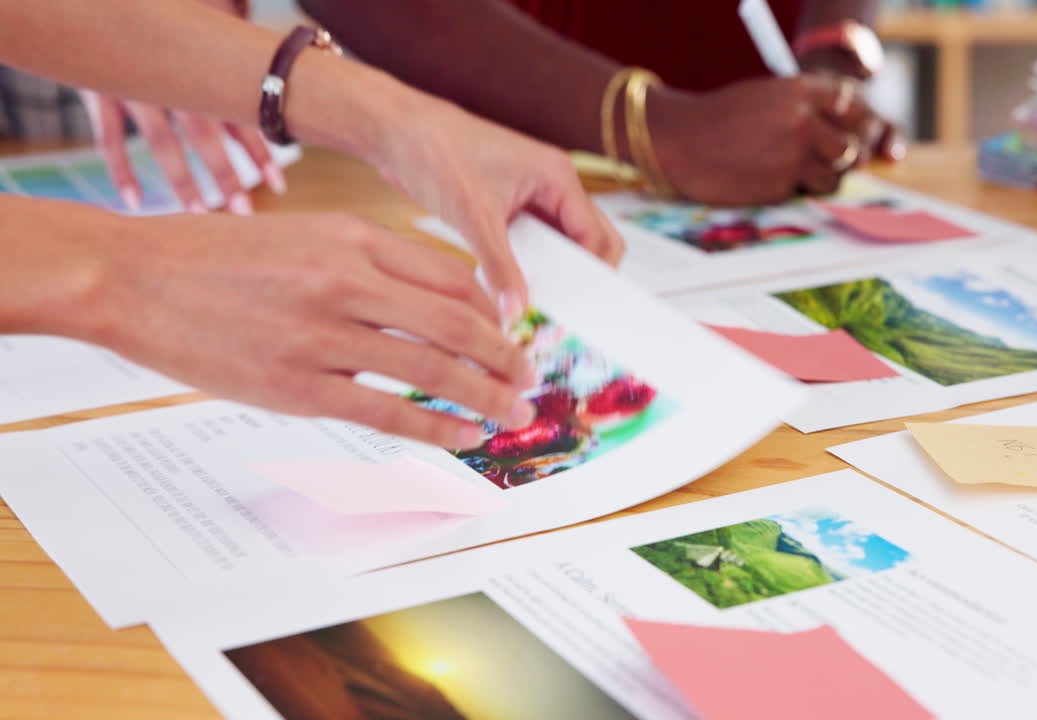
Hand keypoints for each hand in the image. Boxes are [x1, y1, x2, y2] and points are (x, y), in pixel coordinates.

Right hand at [76, 0, 280, 215]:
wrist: (98, 3)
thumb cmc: (161, 21)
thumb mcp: (199, 34)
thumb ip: (226, 64)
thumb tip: (270, 97)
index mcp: (201, 68)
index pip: (237, 116)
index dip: (259, 152)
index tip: (278, 186)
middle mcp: (172, 80)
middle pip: (204, 135)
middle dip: (226, 174)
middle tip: (244, 211)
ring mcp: (134, 87)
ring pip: (162, 142)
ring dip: (181, 180)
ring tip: (199, 211)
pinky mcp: (98, 90)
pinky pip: (109, 137)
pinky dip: (120, 170)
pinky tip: (134, 202)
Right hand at [86, 212, 538, 447]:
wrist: (132, 277)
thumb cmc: (217, 255)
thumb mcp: (304, 234)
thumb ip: (368, 260)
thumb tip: (433, 298)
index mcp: (353, 238)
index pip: (452, 275)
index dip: (494, 310)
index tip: (513, 332)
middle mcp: (347, 282)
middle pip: (456, 322)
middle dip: (505, 354)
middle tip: (531, 376)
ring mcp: (322, 336)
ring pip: (431, 369)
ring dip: (484, 394)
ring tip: (515, 411)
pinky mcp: (297, 387)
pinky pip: (386, 414)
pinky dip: (435, 427)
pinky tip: (464, 436)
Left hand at [371, 98, 623, 311]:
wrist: (397, 132)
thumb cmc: (437, 153)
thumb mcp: (473, 217)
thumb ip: (500, 267)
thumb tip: (517, 312)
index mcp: (558, 176)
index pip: (597, 236)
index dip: (593, 275)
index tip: (579, 310)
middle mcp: (552, 185)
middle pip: (588, 241)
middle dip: (579, 276)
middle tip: (561, 311)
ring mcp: (532, 196)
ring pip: (560, 244)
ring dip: (552, 272)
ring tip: (537, 304)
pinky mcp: (509, 206)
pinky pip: (533, 243)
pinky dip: (528, 265)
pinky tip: (512, 287)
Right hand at [647, 73, 902, 204]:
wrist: (681, 141)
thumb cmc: (722, 119)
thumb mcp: (768, 96)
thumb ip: (806, 107)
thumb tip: (844, 133)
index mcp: (800, 91)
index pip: (853, 106)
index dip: (857, 123)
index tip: (850, 134)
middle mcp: (803, 122)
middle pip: (850, 147)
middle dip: (842, 158)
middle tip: (824, 161)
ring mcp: (793, 156)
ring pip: (833, 177)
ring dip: (819, 178)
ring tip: (789, 170)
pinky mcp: (781, 186)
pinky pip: (802, 192)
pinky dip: (790, 189)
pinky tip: (763, 177)